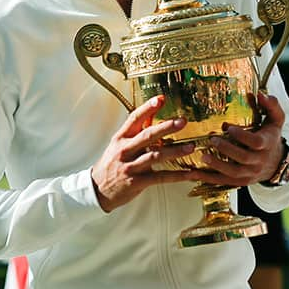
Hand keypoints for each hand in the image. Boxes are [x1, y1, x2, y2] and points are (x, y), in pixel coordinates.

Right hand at [90, 96, 199, 212]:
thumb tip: (152, 112)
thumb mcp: (119, 144)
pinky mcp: (137, 182)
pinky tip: (189, 173)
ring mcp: (130, 167)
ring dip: (175, 151)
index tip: (161, 99)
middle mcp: (125, 150)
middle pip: (147, 136)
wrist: (97, 189)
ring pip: (155, 156)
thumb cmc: (112, 164)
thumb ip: (136, 130)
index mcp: (121, 138)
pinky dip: (176, 176)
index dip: (147, 108)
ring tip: (191, 147)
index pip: (134, 119)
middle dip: (166, 127)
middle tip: (182, 121)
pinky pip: (160, 177)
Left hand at [199, 92, 286, 186]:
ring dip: (217, 165)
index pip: (255, 142)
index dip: (242, 136)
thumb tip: (261, 94)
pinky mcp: (241, 182)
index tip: (228, 127)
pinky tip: (193, 174)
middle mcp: (259, 161)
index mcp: (266, 144)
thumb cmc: (271, 136)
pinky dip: (208, 179)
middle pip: (243, 157)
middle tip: (212, 139)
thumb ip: (271, 105)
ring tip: (203, 157)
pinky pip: (224, 182)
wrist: (277, 162)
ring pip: (233, 172)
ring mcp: (250, 173)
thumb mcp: (276, 119)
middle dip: (226, 149)